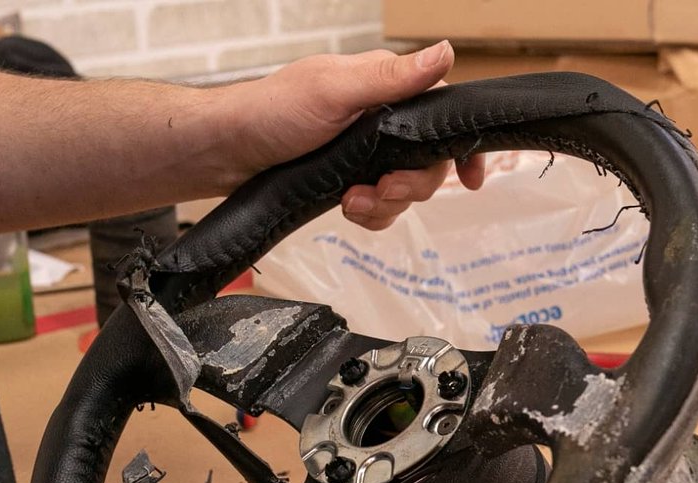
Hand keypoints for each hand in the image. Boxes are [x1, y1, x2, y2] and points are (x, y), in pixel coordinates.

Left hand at [230, 41, 484, 230]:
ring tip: (352, 202)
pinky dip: (369, 215)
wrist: (229, 153)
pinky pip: (379, 208)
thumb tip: (445, 52)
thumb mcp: (335, 92)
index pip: (439, 112)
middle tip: (383, 189)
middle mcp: (379, 120)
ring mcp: (364, 154)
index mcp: (383, 87)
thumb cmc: (273, 113)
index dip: (458, 148)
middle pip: (426, 162)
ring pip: (404, 190)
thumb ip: (392, 79)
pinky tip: (347, 210)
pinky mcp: (349, 181)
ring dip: (385, 204)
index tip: (469, 179)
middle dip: (410, 185)